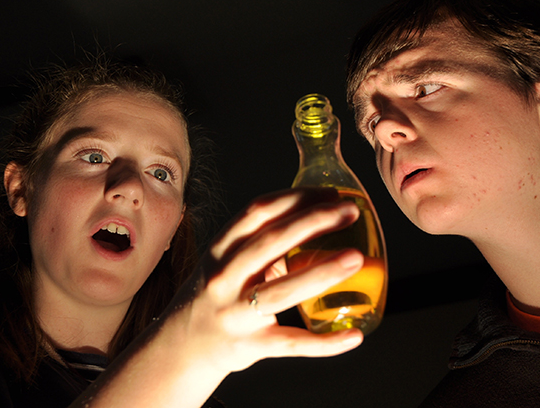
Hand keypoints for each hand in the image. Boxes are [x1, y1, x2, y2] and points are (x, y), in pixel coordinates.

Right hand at [168, 187, 364, 373]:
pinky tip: (354, 335)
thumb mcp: (225, 262)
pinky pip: (292, 343)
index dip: (295, 198)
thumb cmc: (216, 295)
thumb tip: (318, 220)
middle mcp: (224, 278)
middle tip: (350, 212)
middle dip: (313, 222)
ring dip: (321, 273)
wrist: (183, 347)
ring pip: (282, 292)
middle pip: (270, 243)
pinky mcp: (250, 346)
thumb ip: (260, 243)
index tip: (331, 193)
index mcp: (221, 250)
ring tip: (356, 258)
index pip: (258, 213)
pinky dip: (325, 342)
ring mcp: (236, 313)